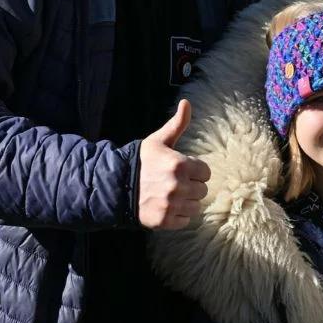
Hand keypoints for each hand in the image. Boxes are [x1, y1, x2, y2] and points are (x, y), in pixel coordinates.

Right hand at [138, 100, 210, 229]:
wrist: (116, 185)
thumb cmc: (141, 161)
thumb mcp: (159, 141)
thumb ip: (177, 124)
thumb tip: (187, 102)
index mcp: (180, 164)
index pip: (206, 172)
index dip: (196, 171)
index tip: (182, 170)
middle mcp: (178, 185)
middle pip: (202, 190)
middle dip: (192, 186)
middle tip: (175, 183)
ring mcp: (171, 205)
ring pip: (196, 206)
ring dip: (186, 202)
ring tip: (171, 195)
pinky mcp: (164, 221)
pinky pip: (185, 221)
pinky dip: (178, 216)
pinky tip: (167, 207)